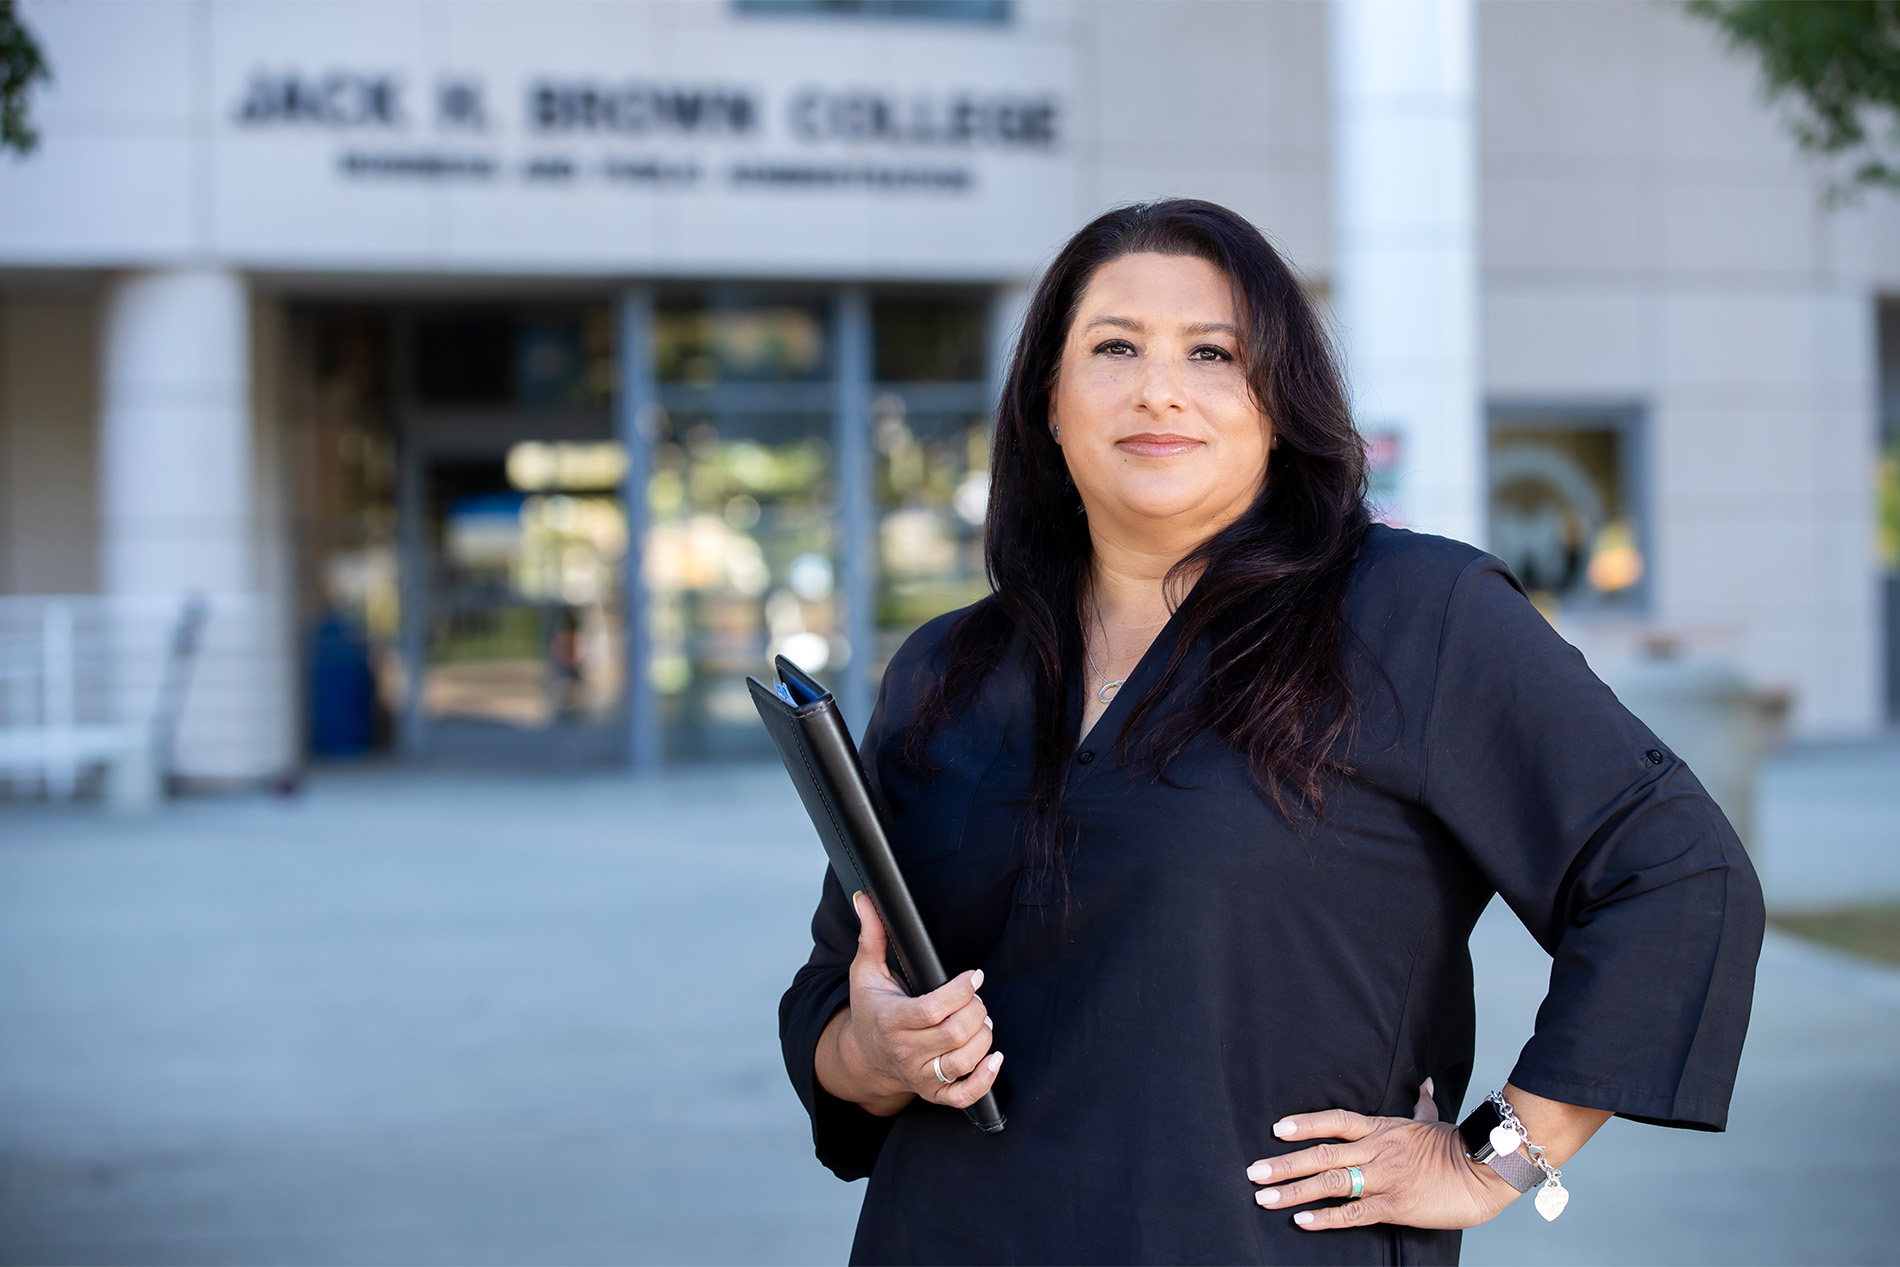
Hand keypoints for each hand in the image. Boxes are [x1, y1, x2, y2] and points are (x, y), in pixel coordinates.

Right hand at [816, 891, 1002, 1115]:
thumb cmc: (871, 1009)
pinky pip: (964, 1096)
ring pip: (964, 1061)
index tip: (973, 976)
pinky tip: (994, 1058)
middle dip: (975, 1011)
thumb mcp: (866, 971)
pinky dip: (985, 1080)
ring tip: (980, 1021)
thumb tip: (865, 899)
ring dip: (983, 1038)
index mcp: (890, 1021)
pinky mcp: (932, 1093)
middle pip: (955, 1034)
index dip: (960, 991)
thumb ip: (870, 935)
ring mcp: (919, 1076)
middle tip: (975, 999)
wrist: (863, 1057)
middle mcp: (904, 1052)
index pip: (933, 1010)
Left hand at [1244, 1095, 1519, 1232]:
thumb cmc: (1459, 1145)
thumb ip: (1420, 1103)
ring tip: (1264, 1197)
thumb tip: (1422, 1084)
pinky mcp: (1396, 1205)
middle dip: (1284, 1163)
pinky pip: (1354, 1212)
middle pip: (1322, 1154)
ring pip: (1331, 1183)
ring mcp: (1385, 1178)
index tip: (1276, 1129)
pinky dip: (1326, 1218)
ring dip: (1294, 1190)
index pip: (1335, 1121)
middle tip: (1253, 1172)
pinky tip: (1302, 1221)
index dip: (1304, 1124)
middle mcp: (1377, 1150)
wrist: (1487, 1167)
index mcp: (1382, 1129)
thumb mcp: (1432, 1119)